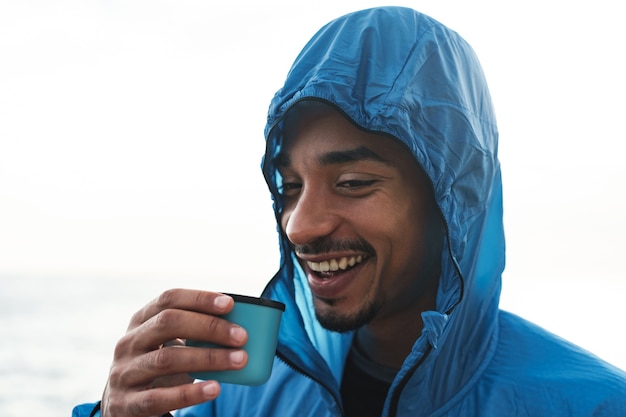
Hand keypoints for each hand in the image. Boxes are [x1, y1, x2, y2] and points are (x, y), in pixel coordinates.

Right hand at [101, 289, 248, 416]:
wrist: (122, 405)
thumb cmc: (157, 366)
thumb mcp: (166, 343)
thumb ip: (193, 331)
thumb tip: (239, 325)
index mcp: (140, 321)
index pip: (168, 299)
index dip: (199, 299)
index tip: (230, 304)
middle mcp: (129, 342)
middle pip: (168, 323)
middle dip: (209, 327)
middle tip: (241, 336)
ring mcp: (125, 372)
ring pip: (167, 359)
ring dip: (208, 358)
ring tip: (239, 360)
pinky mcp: (127, 403)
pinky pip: (160, 397)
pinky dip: (190, 393)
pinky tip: (215, 388)